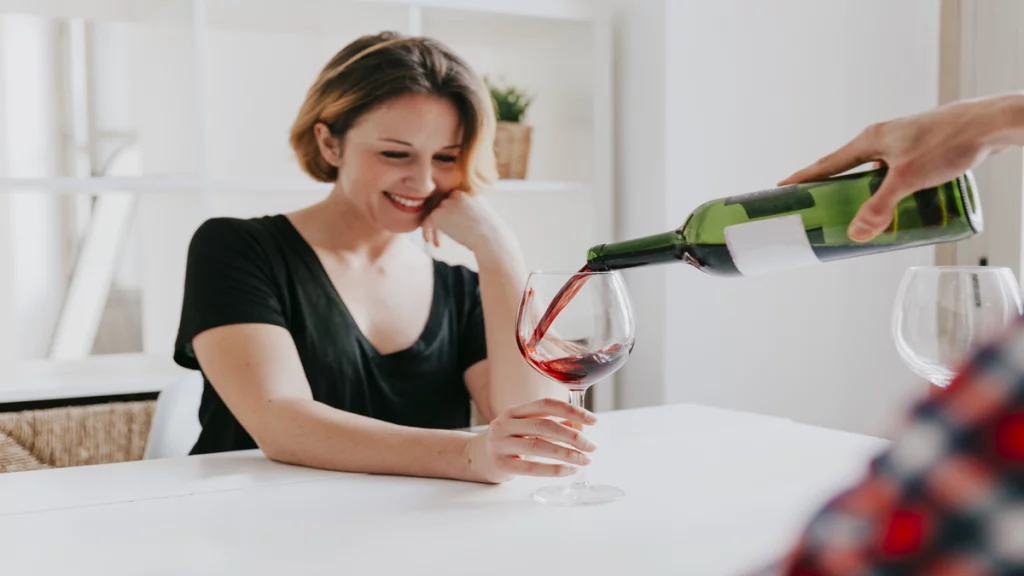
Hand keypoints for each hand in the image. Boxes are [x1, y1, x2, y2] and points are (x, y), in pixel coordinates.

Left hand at [420, 190, 509, 254]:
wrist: (489, 237)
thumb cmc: (489, 232)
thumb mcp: (481, 216)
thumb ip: (470, 211)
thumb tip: (458, 221)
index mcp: (468, 192)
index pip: (452, 202)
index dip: (450, 216)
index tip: (453, 229)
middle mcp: (456, 194)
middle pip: (442, 208)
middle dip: (442, 224)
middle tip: (442, 237)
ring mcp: (446, 203)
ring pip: (435, 216)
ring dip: (436, 230)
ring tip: (438, 243)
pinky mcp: (438, 213)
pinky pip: (427, 222)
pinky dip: (426, 232)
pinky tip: (429, 241)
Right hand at [464, 397, 598, 483]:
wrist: (474, 458)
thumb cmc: (508, 441)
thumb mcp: (525, 428)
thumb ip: (552, 425)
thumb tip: (581, 427)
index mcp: (514, 410)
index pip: (546, 405)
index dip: (572, 410)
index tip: (593, 420)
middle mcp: (505, 424)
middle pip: (544, 426)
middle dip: (573, 436)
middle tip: (591, 446)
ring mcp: (500, 444)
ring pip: (539, 446)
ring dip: (567, 454)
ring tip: (585, 460)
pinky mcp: (500, 464)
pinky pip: (531, 468)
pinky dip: (553, 469)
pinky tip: (569, 471)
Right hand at [779, 94, 1021, 241]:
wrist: (992, 124)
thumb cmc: (950, 142)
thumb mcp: (908, 180)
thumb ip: (880, 208)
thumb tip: (855, 235)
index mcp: (870, 139)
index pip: (827, 163)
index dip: (804, 177)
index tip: (783, 187)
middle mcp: (884, 138)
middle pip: (847, 167)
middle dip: (831, 188)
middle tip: (817, 208)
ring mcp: (904, 141)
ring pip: (873, 170)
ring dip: (862, 189)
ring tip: (857, 211)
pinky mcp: (924, 148)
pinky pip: (894, 171)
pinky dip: (887, 187)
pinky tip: (897, 200)